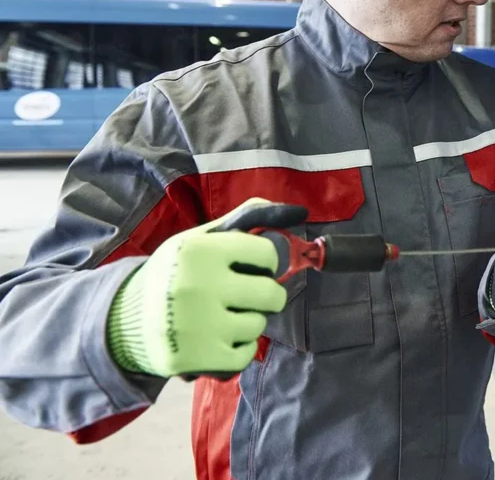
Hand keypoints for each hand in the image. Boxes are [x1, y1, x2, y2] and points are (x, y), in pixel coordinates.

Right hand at [105, 198, 307, 378]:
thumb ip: (242, 221)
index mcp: (198, 251)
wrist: (123, 320)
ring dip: (248, 322)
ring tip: (224, 317)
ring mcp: (196, 326)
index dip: (265, 261)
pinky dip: (239, 349)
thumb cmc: (173, 274)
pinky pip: (245, 355)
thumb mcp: (197, 239)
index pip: (266, 254)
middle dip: (266, 295)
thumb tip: (294, 212)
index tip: (253, 267)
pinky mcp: (196, 359)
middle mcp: (197, 287)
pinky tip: (221, 338)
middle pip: (271, 294)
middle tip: (248, 296)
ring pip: (258, 325)